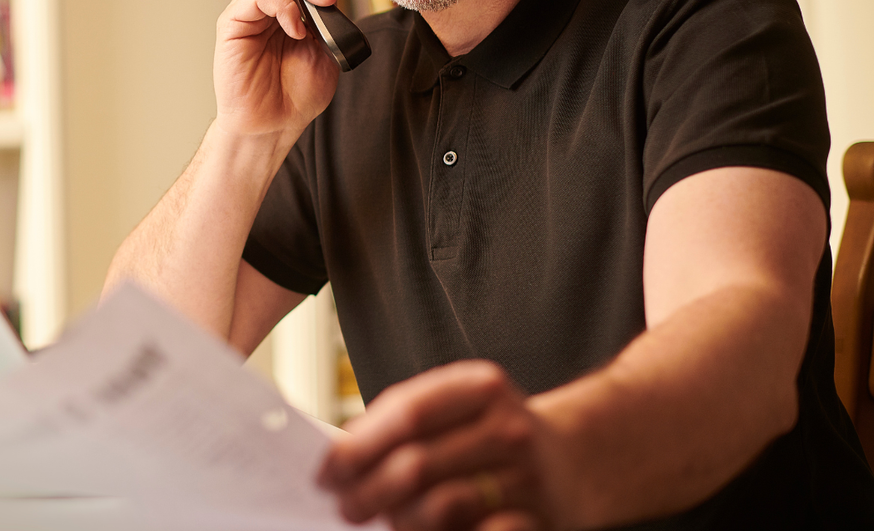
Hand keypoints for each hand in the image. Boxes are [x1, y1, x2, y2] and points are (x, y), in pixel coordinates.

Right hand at [213, 0, 341, 139]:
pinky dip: (285, 6)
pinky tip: (298, 29)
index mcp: (280, 0)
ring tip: (322, 0)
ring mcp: (244, 11)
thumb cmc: (296, 90)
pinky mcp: (233, 25)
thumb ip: (325, 5)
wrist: (275, 125)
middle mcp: (258, 0)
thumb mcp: (326, 40)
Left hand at [317, 361, 563, 530]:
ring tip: (386, 521)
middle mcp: (508, 426)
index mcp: (480, 387)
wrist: (578, 458)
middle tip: (346, 507)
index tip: (326, 472)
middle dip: (368, 492)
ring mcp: (528, 475)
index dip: (357, 447)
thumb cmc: (494, 433)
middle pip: (416, 464)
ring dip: (401, 520)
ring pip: (442, 506)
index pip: (405, 414)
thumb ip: (406, 423)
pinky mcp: (540, 518)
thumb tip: (341, 461)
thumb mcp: (459, 407)